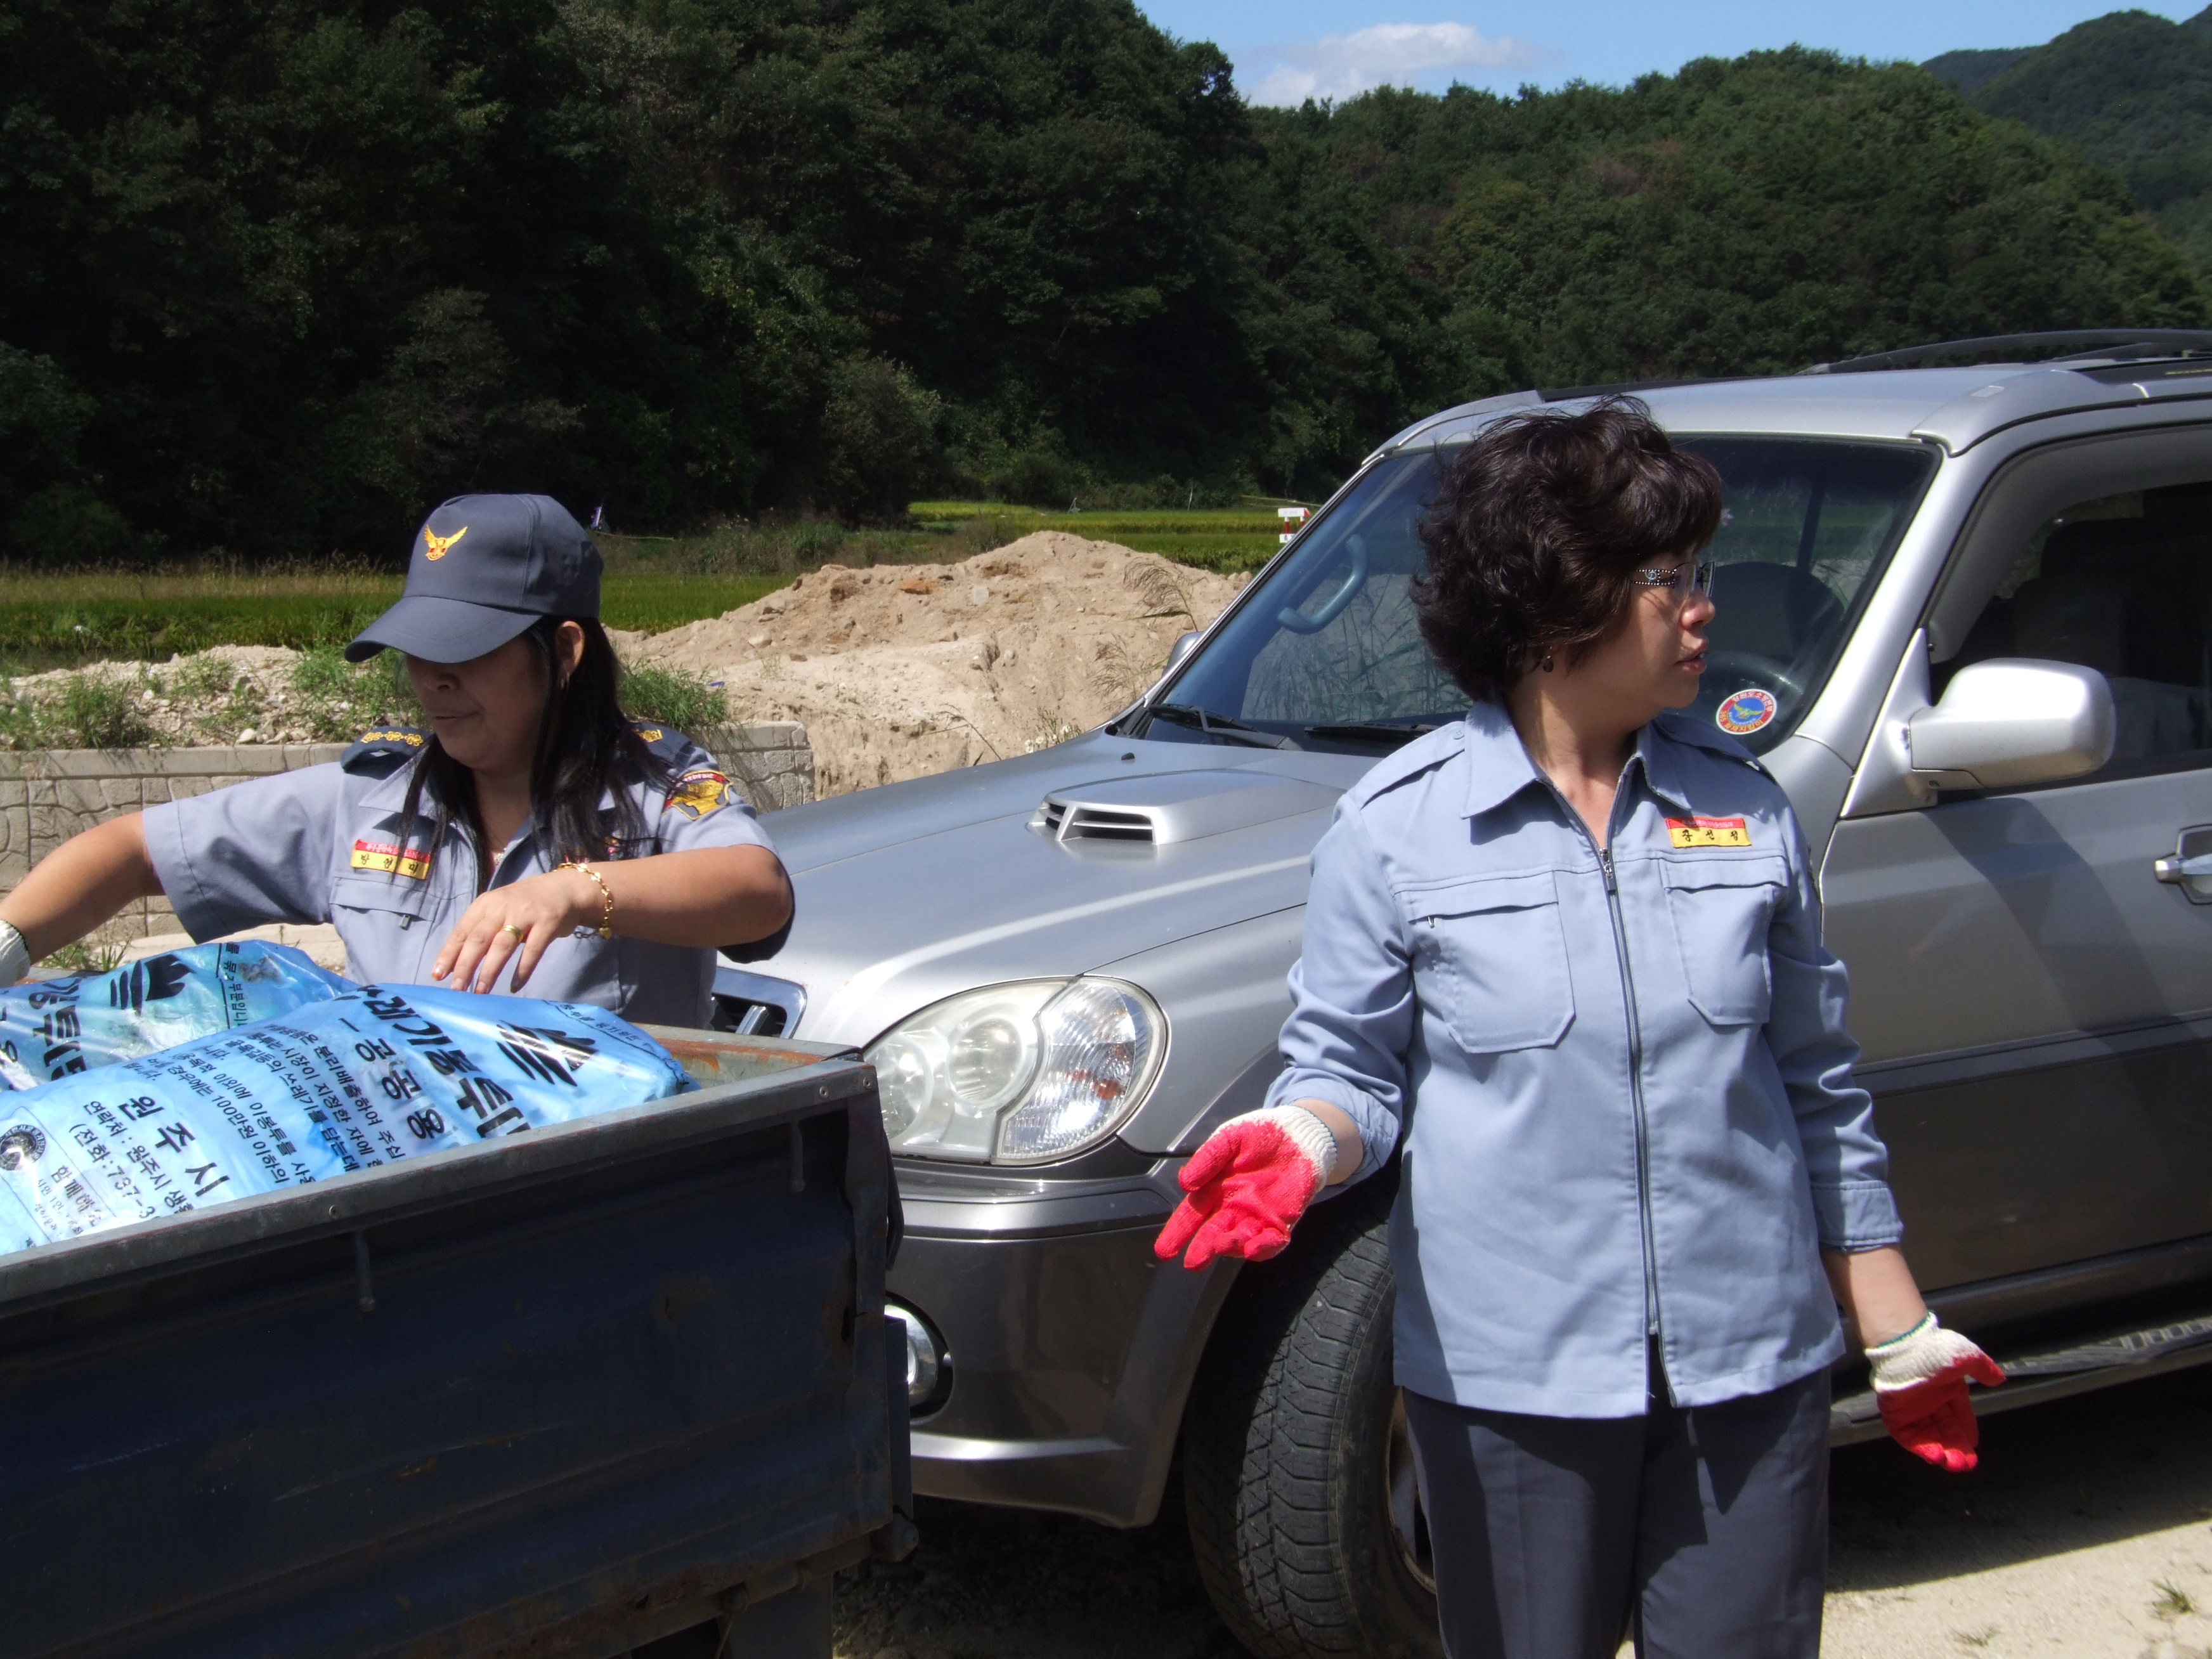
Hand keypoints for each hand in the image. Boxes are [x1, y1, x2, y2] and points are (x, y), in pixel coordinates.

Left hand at [432, 869, 596, 994]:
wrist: (564, 889)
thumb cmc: (525, 904)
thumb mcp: (498, 909)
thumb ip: (481, 930)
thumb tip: (458, 963)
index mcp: (485, 905)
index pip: (462, 931)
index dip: (449, 954)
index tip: (437, 975)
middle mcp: (502, 907)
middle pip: (478, 939)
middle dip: (465, 965)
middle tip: (457, 989)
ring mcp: (525, 915)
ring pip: (502, 945)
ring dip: (490, 970)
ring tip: (480, 991)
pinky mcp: (547, 923)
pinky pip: (533, 950)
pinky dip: (523, 969)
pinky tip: (515, 986)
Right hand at [1155, 1107, 1338, 1270]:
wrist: (1299, 1134)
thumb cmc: (1260, 1134)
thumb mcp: (1229, 1138)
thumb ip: (1208, 1157)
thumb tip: (1185, 1183)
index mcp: (1214, 1189)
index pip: (1191, 1214)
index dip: (1177, 1233)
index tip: (1164, 1251)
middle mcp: (1232, 1207)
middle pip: (1212, 1234)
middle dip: (1201, 1249)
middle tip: (1194, 1262)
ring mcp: (1257, 1216)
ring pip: (1239, 1241)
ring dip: (1230, 1246)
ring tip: (1224, 1242)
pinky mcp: (1281, 1220)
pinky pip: (1272, 1242)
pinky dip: (1263, 1248)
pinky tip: (1254, 1246)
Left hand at [1868, 1313, 2005, 1472]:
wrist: (1901, 1345)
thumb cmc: (1934, 1350)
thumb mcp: (1966, 1357)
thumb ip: (1983, 1368)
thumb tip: (2000, 1378)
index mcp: (1946, 1389)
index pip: (1959, 1415)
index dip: (1967, 1430)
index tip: (1974, 1446)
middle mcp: (1929, 1401)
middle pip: (1945, 1431)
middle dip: (1956, 1448)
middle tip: (1967, 1465)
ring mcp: (1911, 1409)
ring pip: (1928, 1437)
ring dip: (1940, 1452)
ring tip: (1952, 1464)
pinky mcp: (1894, 1414)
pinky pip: (1907, 1436)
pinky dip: (1920, 1448)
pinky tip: (1934, 1456)